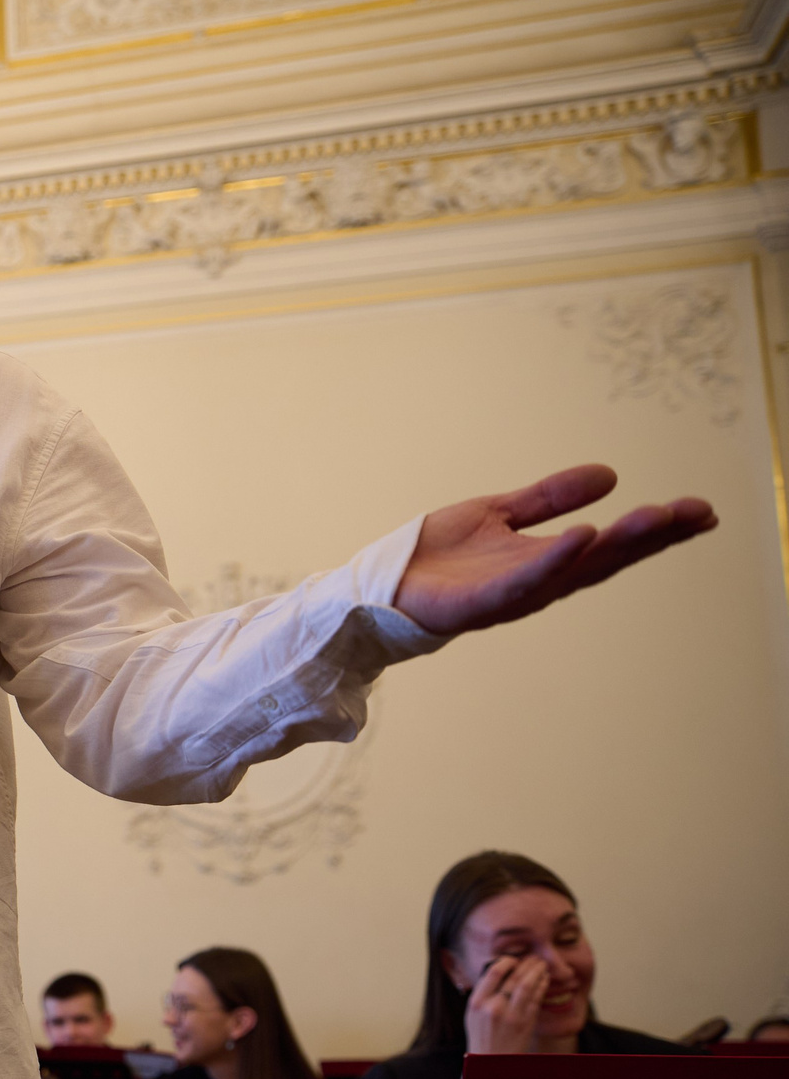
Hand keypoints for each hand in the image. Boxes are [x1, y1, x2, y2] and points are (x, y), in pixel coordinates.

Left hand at [393, 465, 715, 635]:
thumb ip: (549, 499)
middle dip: (653, 536)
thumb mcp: (499, 513)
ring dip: (618, 543)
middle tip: (698, 513)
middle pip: (605, 557)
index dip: (655, 529)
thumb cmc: (437, 558)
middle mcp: (537, 581)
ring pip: (573, 569)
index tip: (700, 511)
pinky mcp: (477, 602)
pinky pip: (522, 582)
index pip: (610, 543)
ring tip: (657, 517)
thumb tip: (609, 476)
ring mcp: (510, 594)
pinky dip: (554, 561)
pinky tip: (584, 536)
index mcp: (544, 561)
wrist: (379, 586)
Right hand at [462, 956, 548, 1056]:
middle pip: (514, 977)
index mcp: (477, 1002)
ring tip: (542, 965)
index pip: (494, 972)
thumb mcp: (472, 1014)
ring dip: (537, 972)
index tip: (514, 959)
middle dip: (527, 964)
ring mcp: (511, 1016)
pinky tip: (544, 980)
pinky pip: (536, 999)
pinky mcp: (526, 1023)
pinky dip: (541, 987)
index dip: (507, 961)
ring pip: (528, 986)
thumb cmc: (482, 1036)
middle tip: (534, 958)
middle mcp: (494, 1007)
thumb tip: (499, 972)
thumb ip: (483, 994)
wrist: (491, 1062)